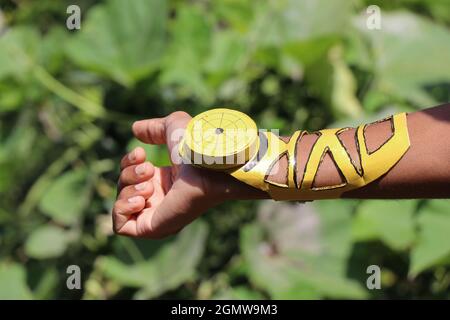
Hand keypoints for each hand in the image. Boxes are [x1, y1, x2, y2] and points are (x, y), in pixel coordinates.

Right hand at [112, 111, 266, 238]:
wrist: (207, 164)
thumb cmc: (197, 146)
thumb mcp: (172, 129)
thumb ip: (154, 129)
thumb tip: (135, 129)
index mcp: (167, 181)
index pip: (131, 176)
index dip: (128, 163)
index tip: (141, 153)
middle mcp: (162, 200)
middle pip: (124, 189)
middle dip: (127, 174)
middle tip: (149, 169)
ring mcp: (158, 215)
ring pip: (121, 205)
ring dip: (127, 189)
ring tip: (149, 183)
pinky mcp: (154, 228)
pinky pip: (121, 227)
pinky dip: (122, 208)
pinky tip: (141, 198)